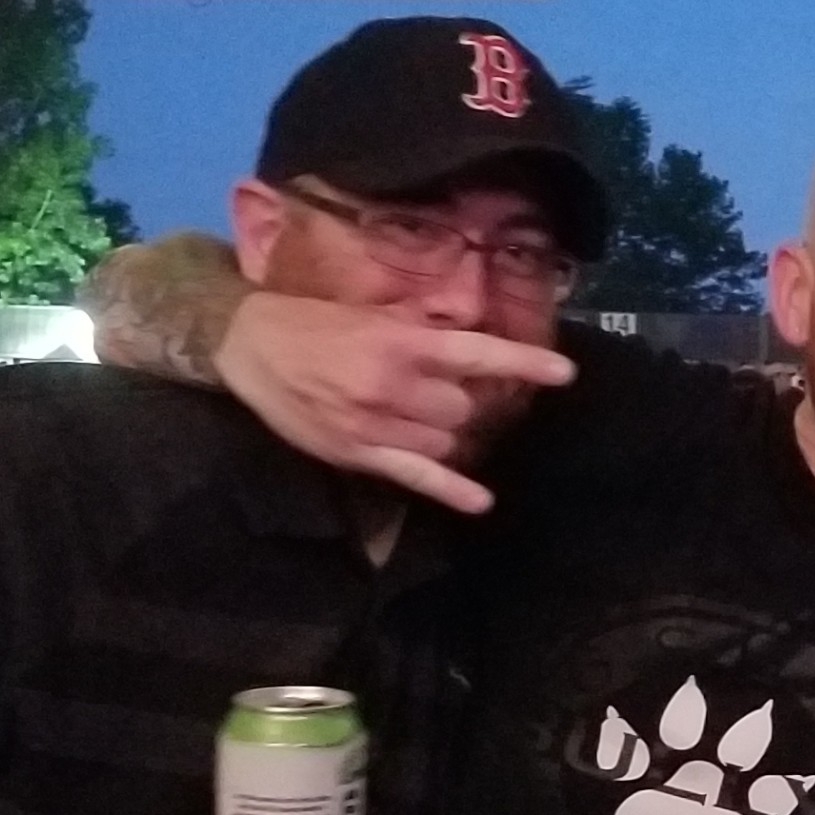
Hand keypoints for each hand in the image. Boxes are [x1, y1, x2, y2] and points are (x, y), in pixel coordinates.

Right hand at [213, 295, 573, 513]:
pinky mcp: (360, 454)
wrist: (251, 348)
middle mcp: (394, 385)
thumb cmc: (316, 324)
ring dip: (443, 431)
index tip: (564, 374)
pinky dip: (451, 491)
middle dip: (459, 400)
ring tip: (417, 414)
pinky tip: (481, 501)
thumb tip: (468, 339)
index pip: (475, 354)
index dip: (522, 364)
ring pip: (445, 441)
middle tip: (435, 387)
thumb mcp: (371, 314)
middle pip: (462, 408)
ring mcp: (377, 425)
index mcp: (401, 343)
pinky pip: (416, 477)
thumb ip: (420, 330)